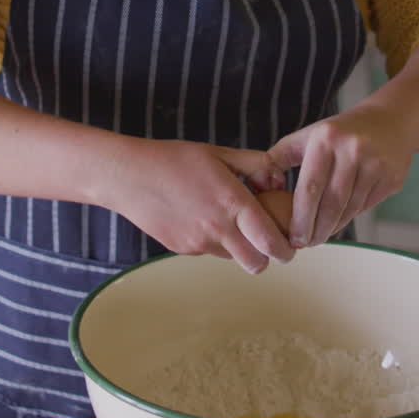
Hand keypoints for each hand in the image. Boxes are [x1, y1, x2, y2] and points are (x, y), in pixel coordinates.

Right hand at [106, 138, 297, 273]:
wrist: (128, 176)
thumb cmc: (175, 159)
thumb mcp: (220, 153)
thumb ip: (257, 165)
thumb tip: (279, 182)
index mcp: (232, 202)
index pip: (271, 242)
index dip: (286, 250)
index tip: (290, 246)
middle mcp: (217, 228)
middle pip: (257, 264)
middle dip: (267, 258)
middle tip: (267, 243)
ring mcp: (198, 242)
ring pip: (233, 258)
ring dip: (240, 248)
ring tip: (231, 222)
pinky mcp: (182, 249)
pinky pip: (209, 251)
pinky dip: (214, 241)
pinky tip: (201, 218)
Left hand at [269, 108, 413, 246]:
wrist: (391, 120)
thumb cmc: (340, 132)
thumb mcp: (309, 135)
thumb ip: (280, 156)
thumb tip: (256, 183)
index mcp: (326, 139)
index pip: (310, 188)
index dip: (301, 218)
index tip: (293, 237)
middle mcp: (353, 150)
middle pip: (331, 203)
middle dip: (316, 230)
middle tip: (305, 244)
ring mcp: (375, 164)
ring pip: (349, 209)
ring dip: (333, 228)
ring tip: (319, 236)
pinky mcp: (391, 177)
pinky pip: (365, 206)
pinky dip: (349, 218)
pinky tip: (338, 223)